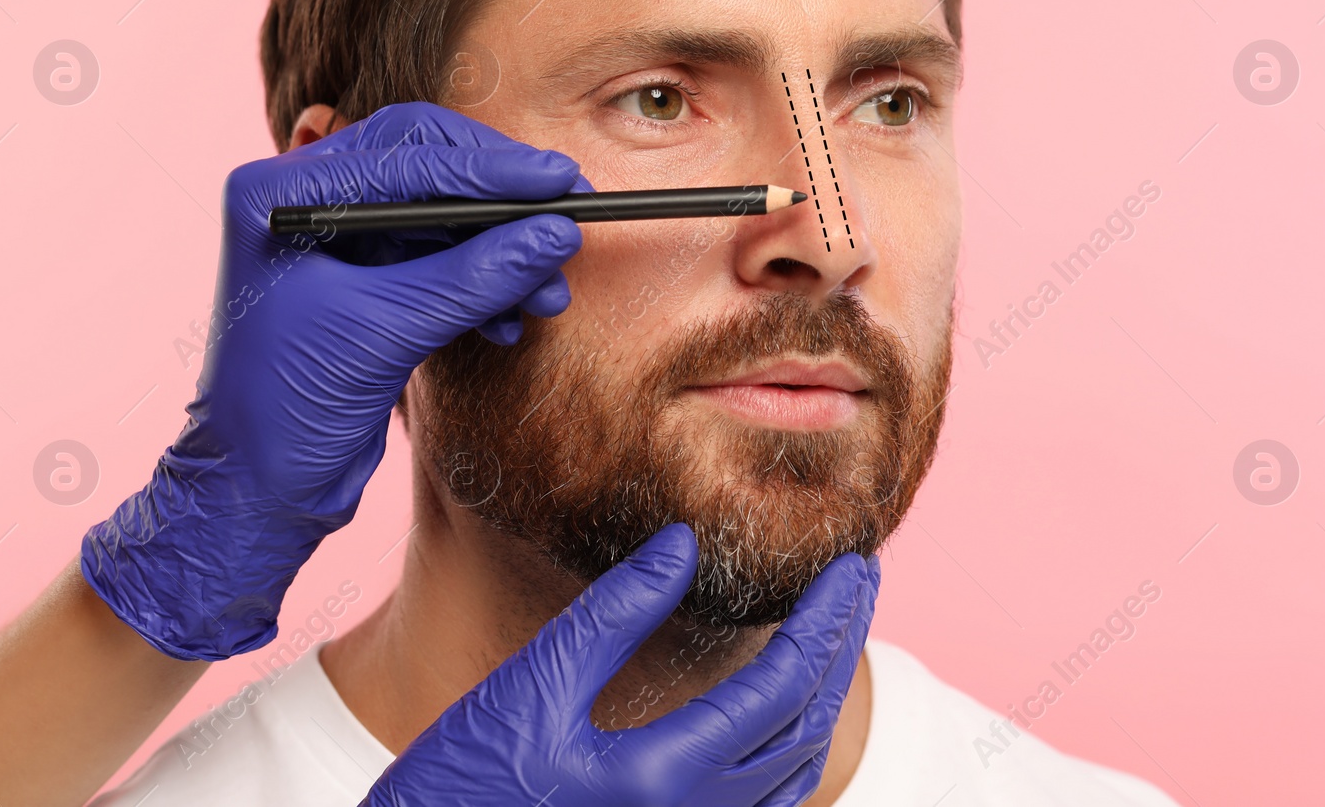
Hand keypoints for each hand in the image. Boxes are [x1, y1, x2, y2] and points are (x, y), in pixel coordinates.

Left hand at [81, 102, 588, 659]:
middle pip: (429, 169)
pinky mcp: (366, 282)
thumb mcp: (385, 334)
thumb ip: (472, 278)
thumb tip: (555, 235)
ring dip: (502, 253)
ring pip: (444, 219)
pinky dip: (482, 286)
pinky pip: (441, 261)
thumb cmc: (283, 412)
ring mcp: (338, 241)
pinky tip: (510, 322)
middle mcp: (306, 201)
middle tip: (567, 214)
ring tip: (547, 294)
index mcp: (283, 193)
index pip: (406, 155)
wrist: (254, 492)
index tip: (558, 182)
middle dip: (501, 201)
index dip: (492, 170)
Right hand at [361, 524, 880, 806]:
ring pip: (792, 775)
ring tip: (835, 629)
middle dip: (841, 646)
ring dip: (824, 695)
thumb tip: (684, 544)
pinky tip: (784, 708)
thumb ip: (614, 615)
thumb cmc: (461, 784)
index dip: (825, 620)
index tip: (850, 563)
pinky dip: (790, 746)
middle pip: (804, 728)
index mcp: (666, 779)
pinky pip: (762, 806)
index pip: (782, 688)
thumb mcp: (532, 688)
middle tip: (863, 579)